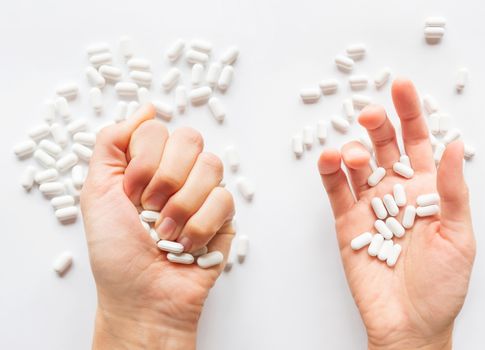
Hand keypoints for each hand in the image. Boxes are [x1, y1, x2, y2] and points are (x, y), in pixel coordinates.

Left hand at [81, 104, 234, 349]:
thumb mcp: (95, 192)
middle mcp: (178, 172)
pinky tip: (187, 245)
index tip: (129, 192)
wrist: (141, 296)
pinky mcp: (224, 215)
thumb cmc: (116, 252)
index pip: (156, 129)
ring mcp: (203, 192)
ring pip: (212, 166)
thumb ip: (111, 143)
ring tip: (166, 232)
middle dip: (165, 178)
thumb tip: (145, 108)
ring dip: (182, 206)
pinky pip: (224, 199)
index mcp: (147, 163)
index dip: (143, 160)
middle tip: (149, 208)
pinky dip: (200, 227)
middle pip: (190, 139)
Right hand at [318, 79, 474, 349]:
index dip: (411, 113)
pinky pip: (336, 191)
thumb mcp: (459, 235)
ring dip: (352, 149)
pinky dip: (330, 173)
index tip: (402, 86)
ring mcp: (370, 205)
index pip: (418, 141)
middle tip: (370, 113)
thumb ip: (452, 190)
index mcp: (427, 189)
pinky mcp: (347, 222)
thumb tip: (454, 145)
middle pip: (384, 145)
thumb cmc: (442, 284)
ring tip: (353, 152)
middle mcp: (397, 191)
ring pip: (357, 164)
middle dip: (377, 124)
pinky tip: (330, 160)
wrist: (410, 323)